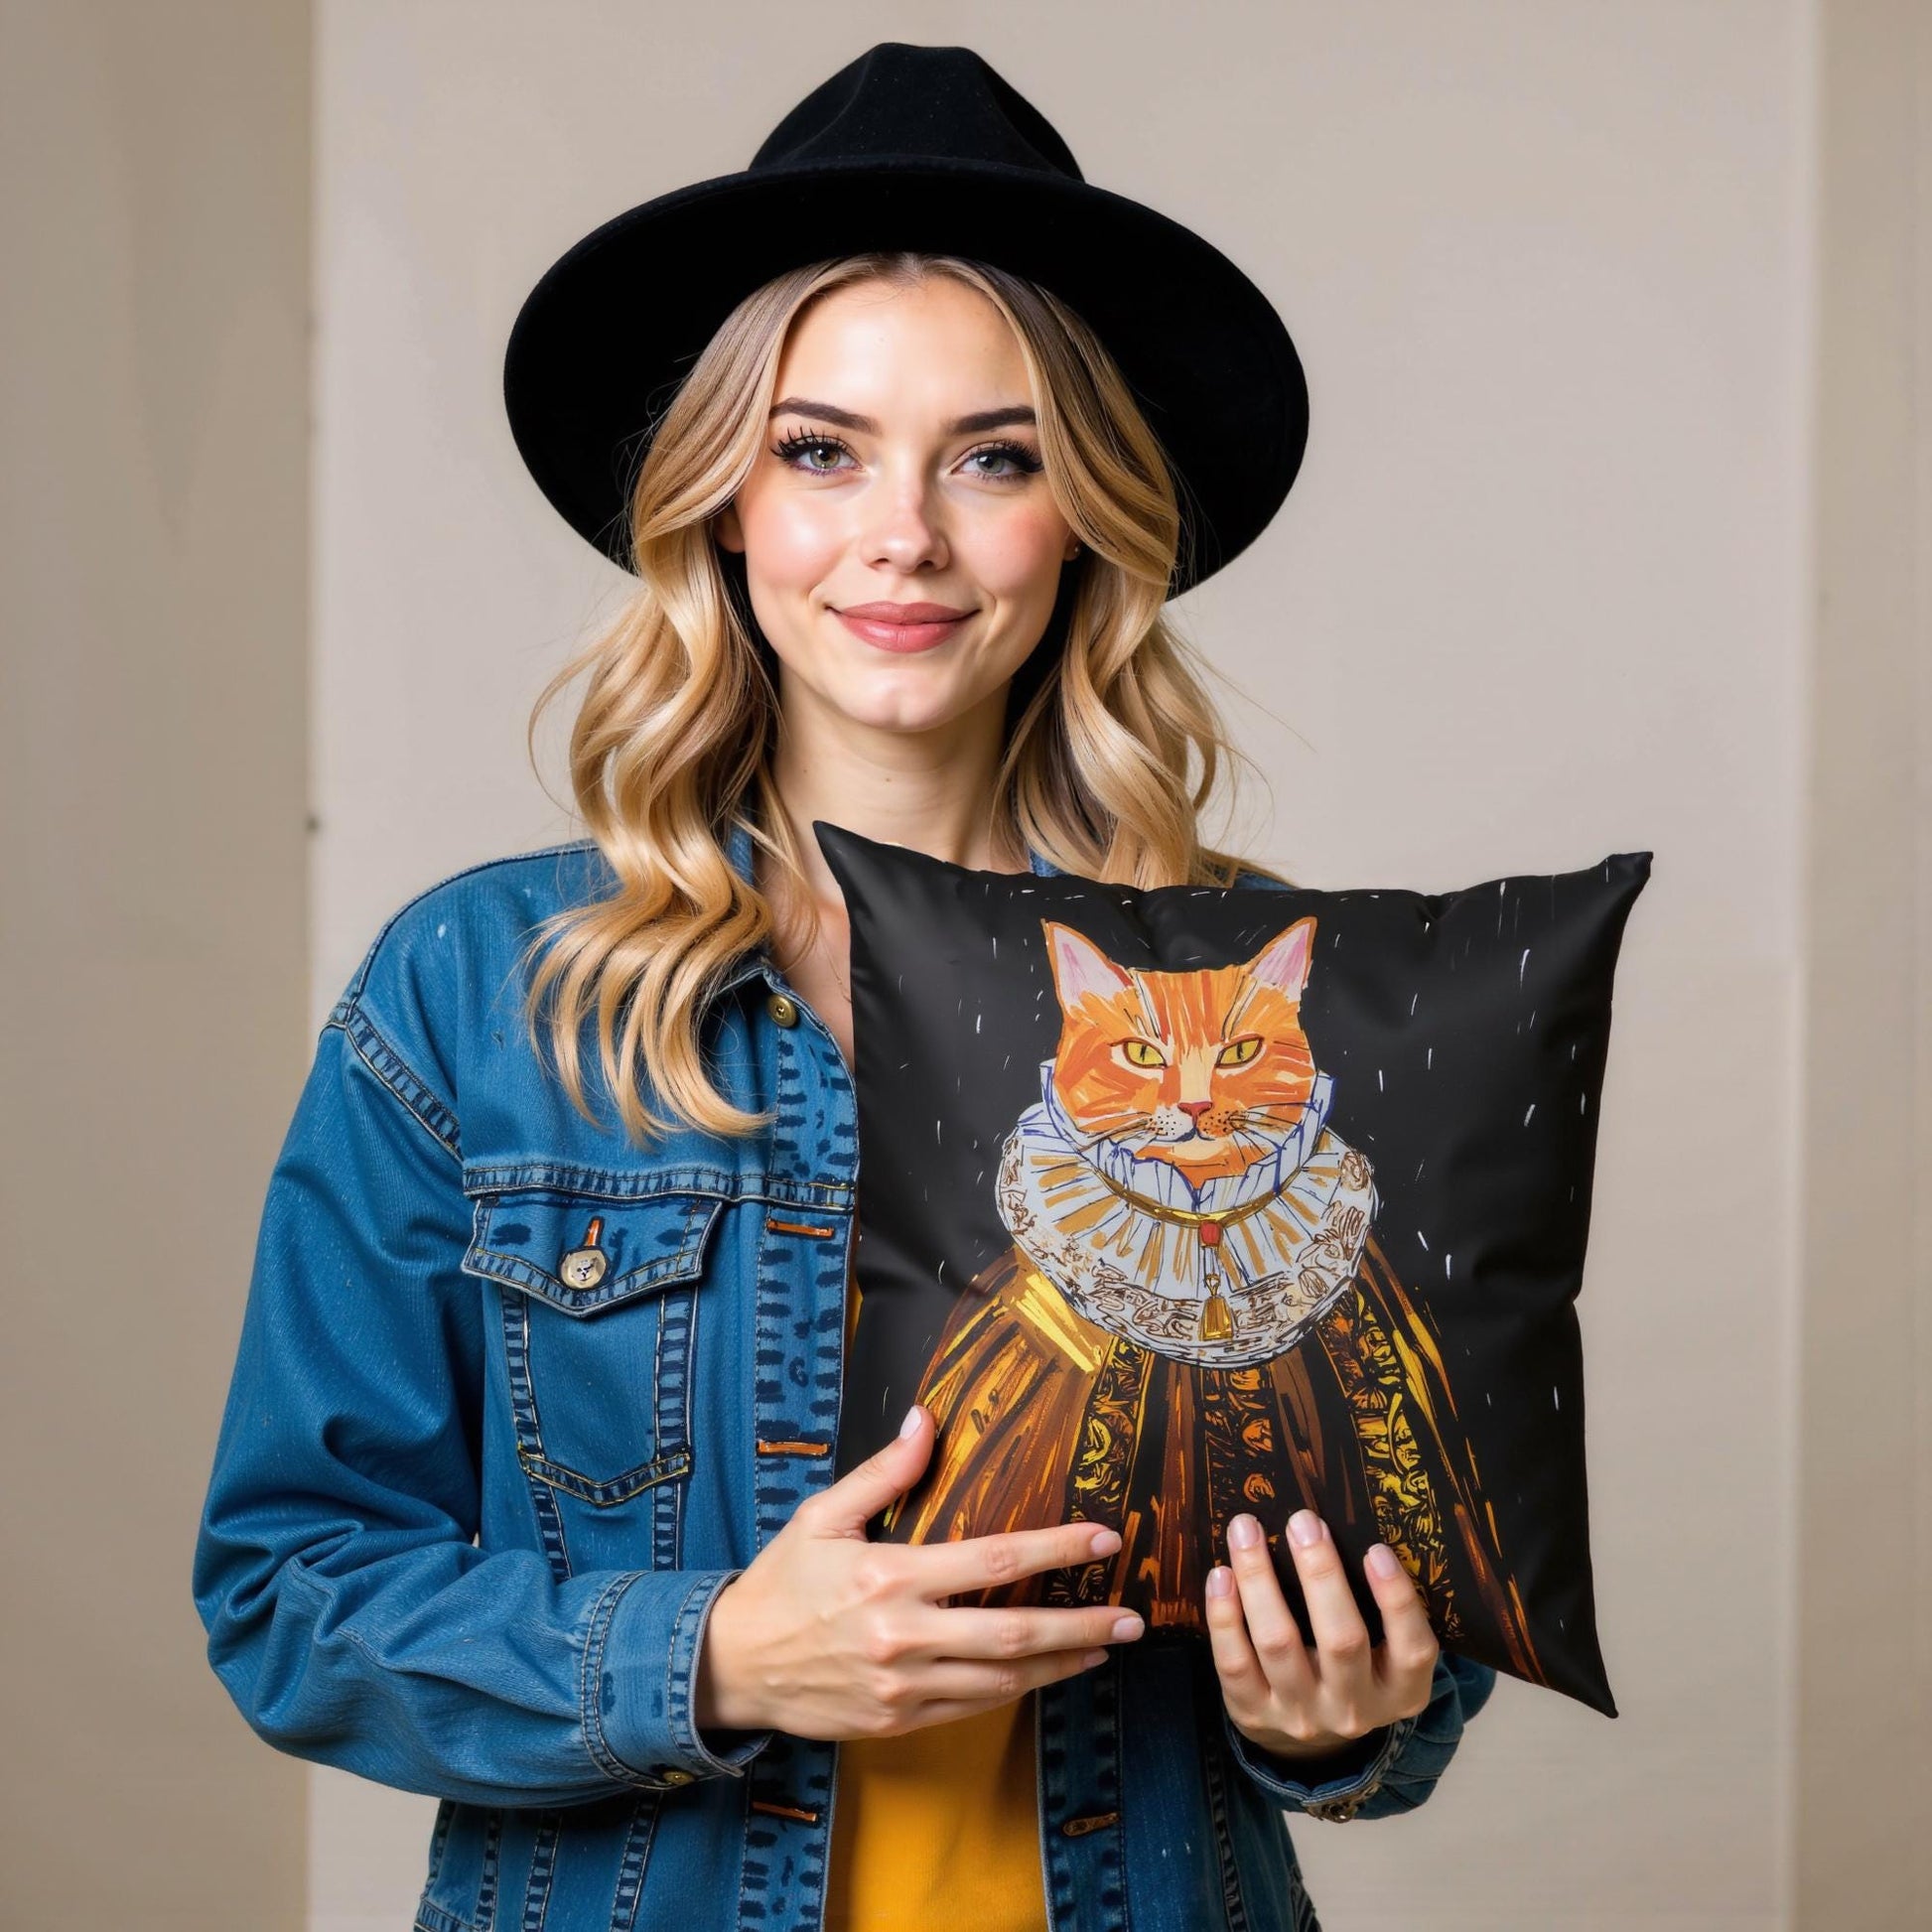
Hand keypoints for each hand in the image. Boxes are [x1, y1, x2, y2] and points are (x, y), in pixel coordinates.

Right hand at [695, 1404, 1145, 1740]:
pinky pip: (973, 1706)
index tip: (1104, 1540)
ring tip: (1106, 1646)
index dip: (1056, 1549)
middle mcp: (904, 1636)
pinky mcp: (898, 1721)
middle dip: (1083, 1624)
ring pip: (1004, 1678)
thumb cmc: (780, 1582)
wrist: (731, 1666)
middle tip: (1134, 1617)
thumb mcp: (824, 1515)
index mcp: (891, 1576)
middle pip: (1015, 1632)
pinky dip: (1016, 1689)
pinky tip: (1045, 1672)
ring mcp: (904, 1687)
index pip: (993, 1559)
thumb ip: (885, 1471)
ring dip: (1062, 1663)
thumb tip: (927, 1419)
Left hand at [1204, 1508, 1436, 1763]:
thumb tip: (1340, 1530)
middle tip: (1302, 1521)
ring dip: (1259, 1579)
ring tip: (1246, 1529)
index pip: (1413, 1650)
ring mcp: (1302, 1715)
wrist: (1308, 1746)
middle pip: (1341, 1641)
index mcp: (1401, 1691)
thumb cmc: (1351, 1670)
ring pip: (1278, 1642)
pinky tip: (1221, 1574)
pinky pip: (1234, 1662)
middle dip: (1320, 1574)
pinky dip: (1224, 1615)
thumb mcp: (1383, 1655)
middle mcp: (1354, 1709)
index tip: (1376, 1549)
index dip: (1397, 1600)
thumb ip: (1377, 1609)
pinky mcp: (1254, 1713)